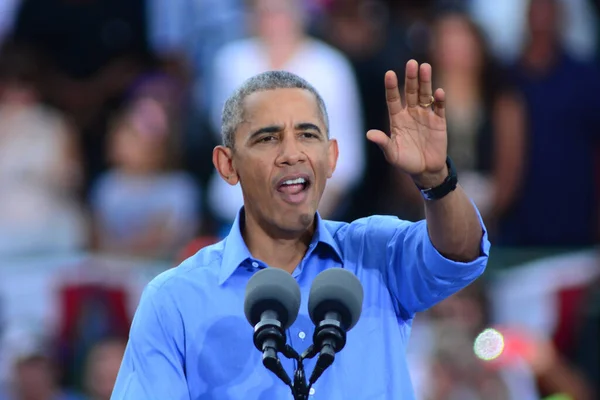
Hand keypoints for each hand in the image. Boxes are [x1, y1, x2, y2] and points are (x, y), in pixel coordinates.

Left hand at [367, 60, 447, 187]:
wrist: (425, 171)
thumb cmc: (406, 162)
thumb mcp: (392, 154)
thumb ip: (383, 143)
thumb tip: (369, 134)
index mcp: (397, 119)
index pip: (392, 99)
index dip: (391, 87)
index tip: (389, 73)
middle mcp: (411, 113)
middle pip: (410, 92)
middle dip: (411, 78)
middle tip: (411, 63)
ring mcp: (425, 116)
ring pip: (425, 95)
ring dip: (425, 82)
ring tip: (425, 67)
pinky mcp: (439, 121)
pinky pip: (439, 108)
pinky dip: (439, 100)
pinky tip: (439, 92)